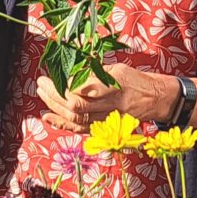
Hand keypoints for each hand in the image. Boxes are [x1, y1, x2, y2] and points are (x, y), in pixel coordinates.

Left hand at [35, 64, 177, 131]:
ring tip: (42, 93)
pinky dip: (61, 123)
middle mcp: (110, 105)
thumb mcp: (117, 69)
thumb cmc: (135, 81)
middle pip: (76, 105)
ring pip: (75, 118)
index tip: (56, 76)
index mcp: (115, 86)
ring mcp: (107, 119)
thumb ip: (94, 72)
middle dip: (54, 94)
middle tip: (42, 82)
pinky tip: (47, 117)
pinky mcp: (104, 127)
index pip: (85, 88)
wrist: (154, 100)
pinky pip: (80, 129)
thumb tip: (70, 73)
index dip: (66, 85)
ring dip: (54, 106)